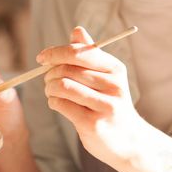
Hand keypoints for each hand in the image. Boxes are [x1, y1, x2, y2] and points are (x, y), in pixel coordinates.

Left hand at [36, 26, 145, 167]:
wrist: (129, 141)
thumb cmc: (111, 104)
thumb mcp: (106, 77)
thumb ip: (90, 55)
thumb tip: (76, 30)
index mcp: (115, 68)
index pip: (79, 52)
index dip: (55, 53)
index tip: (42, 58)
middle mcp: (113, 85)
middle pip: (67, 69)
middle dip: (50, 74)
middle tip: (48, 80)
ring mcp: (104, 105)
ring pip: (63, 86)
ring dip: (50, 88)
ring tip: (51, 92)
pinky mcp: (93, 123)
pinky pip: (62, 105)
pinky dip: (53, 102)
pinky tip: (57, 104)